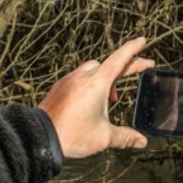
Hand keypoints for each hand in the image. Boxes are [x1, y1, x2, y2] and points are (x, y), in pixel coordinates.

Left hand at [39, 37, 154, 158]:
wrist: (40, 137)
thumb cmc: (72, 135)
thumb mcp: (104, 138)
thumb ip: (126, 137)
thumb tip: (142, 142)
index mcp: (97, 83)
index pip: (120, 59)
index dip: (133, 49)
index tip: (143, 40)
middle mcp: (83, 76)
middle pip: (110, 64)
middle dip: (127, 66)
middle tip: (140, 68)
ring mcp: (69, 79)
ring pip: (93, 69)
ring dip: (107, 77)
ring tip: (111, 98)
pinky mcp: (60, 86)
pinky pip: (80, 77)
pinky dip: (91, 82)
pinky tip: (91, 100)